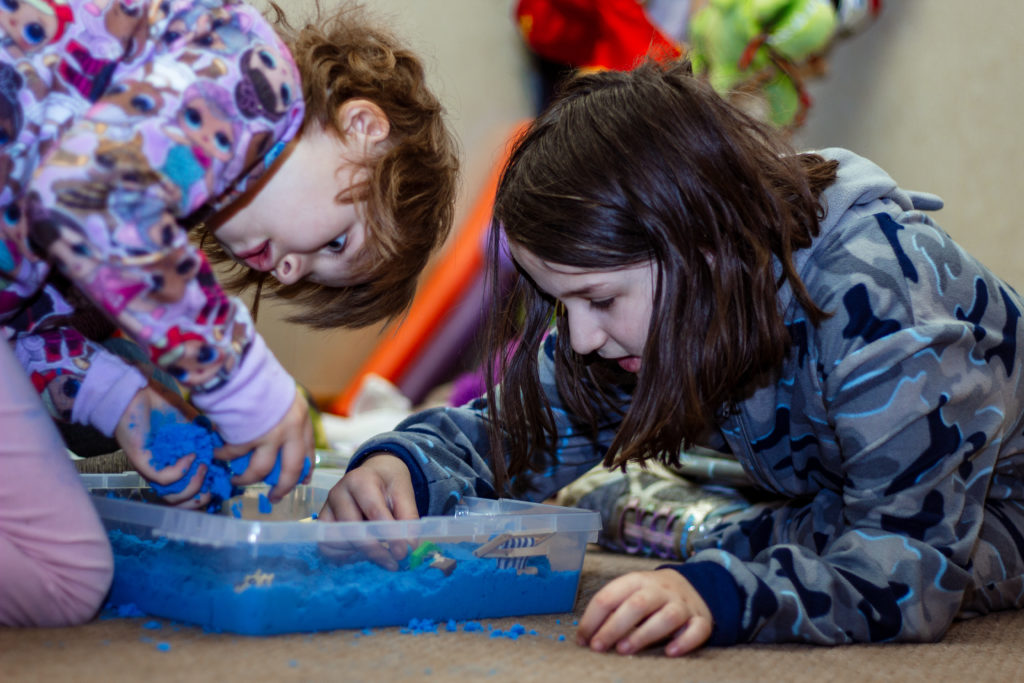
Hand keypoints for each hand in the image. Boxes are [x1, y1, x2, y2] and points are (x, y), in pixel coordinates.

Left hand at [114, 382, 210, 509]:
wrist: (138, 392)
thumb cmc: (163, 406)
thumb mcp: (194, 425)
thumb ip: (208, 440)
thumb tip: (229, 452)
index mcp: (174, 465)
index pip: (188, 492)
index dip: (206, 493)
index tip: (221, 482)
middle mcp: (161, 471)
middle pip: (179, 503)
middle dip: (199, 499)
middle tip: (212, 486)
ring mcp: (151, 468)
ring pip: (170, 496)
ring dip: (192, 486)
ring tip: (202, 466)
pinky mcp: (142, 462)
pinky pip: (163, 479)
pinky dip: (181, 471)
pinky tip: (190, 455)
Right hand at [214, 388, 313, 502]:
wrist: (241, 366)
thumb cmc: (258, 378)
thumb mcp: (282, 396)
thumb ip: (284, 417)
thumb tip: (280, 440)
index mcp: (302, 417)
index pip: (308, 451)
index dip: (305, 469)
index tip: (302, 481)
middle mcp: (292, 428)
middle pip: (291, 469)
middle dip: (283, 487)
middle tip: (275, 497)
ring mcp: (270, 434)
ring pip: (260, 470)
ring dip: (247, 480)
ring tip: (238, 481)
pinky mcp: (247, 436)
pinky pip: (233, 455)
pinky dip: (223, 457)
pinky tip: (216, 456)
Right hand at [318, 453, 418, 568]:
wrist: (375, 474)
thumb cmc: (388, 485)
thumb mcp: (404, 494)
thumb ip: (408, 519)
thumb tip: (410, 546)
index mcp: (360, 481)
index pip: (373, 511)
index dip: (389, 534)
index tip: (403, 552)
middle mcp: (338, 493)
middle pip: (351, 528)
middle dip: (374, 549)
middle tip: (393, 563)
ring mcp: (327, 508)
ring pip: (336, 540)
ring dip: (357, 553)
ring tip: (379, 556)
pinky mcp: (322, 523)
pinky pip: (326, 547)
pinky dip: (343, 556)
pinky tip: (361, 555)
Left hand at [576, 568, 712, 655]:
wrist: (691, 586)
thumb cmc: (651, 596)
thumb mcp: (631, 593)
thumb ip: (613, 609)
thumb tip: (587, 636)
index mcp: (637, 580)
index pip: (610, 596)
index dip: (593, 618)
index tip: (583, 639)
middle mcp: (660, 589)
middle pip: (637, 605)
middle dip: (614, 627)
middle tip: (598, 647)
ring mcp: (682, 604)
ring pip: (667, 616)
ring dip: (644, 634)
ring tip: (624, 650)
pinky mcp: (701, 619)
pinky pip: (697, 629)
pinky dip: (684, 642)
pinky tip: (670, 652)